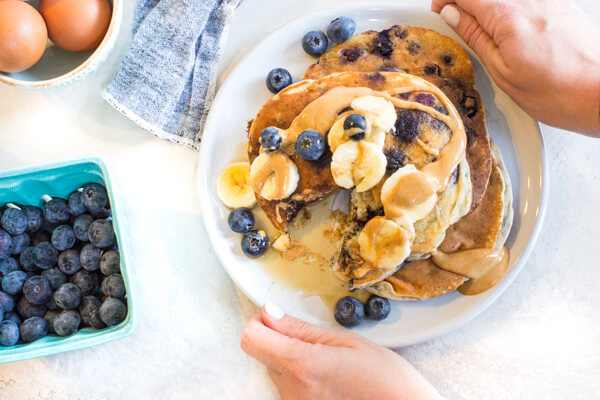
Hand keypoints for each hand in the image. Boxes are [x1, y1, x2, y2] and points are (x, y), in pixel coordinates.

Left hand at [241, 303, 441, 399]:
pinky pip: (289, 389)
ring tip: (329, 367)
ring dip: (294, 363)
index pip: (251, 339)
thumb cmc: (385, 381)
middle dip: (282, 343)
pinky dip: (302, 380)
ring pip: (278, 372)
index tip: (276, 318)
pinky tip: (328, 382)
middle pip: (265, 354)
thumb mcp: (346, 342)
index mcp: (302, 366)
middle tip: (317, 345)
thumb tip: (270, 314)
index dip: (261, 323)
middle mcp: (292, 392)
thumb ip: (301, 329)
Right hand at [431, 0, 599, 135]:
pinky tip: (509, 28)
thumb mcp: (502, 72)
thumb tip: (453, 16)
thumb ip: (476, 37)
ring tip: (484, 26)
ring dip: (489, 7)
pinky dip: (510, 8)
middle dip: (466, 2)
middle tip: (457, 17)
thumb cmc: (558, 92)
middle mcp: (531, 0)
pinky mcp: (563, 4)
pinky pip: (526, 1)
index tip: (440, 8)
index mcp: (508, 16)